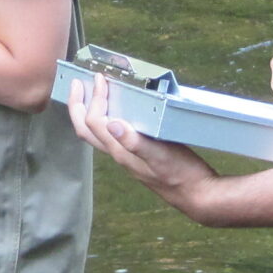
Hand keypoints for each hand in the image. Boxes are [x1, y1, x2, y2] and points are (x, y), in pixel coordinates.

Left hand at [66, 73, 220, 219]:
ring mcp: (127, 156)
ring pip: (97, 133)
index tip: (100, 78)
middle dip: (76, 106)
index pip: (94, 123)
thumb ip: (135, 142)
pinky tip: (119, 111)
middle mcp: (119, 154)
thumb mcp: (160, 156)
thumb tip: (112, 124)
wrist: (197, 194)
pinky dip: (108, 118)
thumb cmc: (181, 175)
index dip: (93, 99)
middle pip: (85, 130)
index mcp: (121, 152)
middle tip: (75, 83)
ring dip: (88, 111)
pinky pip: (112, 135)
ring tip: (90, 93)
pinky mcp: (138, 155)